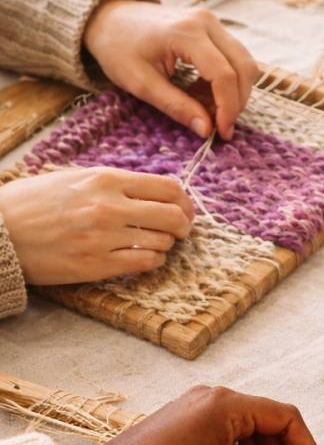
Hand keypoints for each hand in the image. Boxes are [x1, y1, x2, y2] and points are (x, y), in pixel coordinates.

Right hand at [0, 166, 193, 284]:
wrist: (0, 232)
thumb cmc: (34, 203)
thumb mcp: (74, 178)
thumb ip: (114, 183)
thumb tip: (153, 192)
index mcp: (105, 178)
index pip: (168, 187)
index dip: (184, 201)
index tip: (184, 209)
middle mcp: (109, 207)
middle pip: (173, 216)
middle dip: (183, 225)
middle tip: (179, 230)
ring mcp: (104, 238)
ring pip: (162, 243)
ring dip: (164, 244)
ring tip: (152, 243)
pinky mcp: (97, 265)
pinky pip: (145, 264)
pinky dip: (152, 261)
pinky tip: (142, 258)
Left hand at [83, 0, 257, 139]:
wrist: (108, 17)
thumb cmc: (118, 47)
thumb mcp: (141, 83)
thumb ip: (176, 106)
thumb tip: (206, 130)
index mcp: (186, 32)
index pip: (224, 75)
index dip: (228, 108)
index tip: (221, 133)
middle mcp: (206, 22)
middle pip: (243, 67)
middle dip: (236, 102)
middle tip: (217, 126)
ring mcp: (211, 21)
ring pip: (243, 62)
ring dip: (233, 92)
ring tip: (206, 109)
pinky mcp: (211, 27)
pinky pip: (233, 57)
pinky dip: (226, 82)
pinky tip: (202, 94)